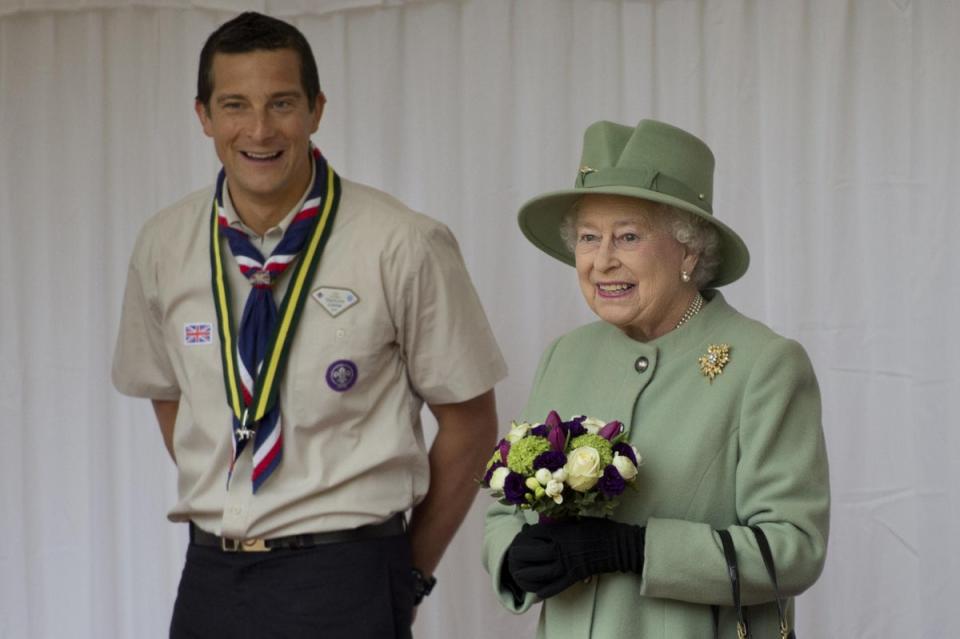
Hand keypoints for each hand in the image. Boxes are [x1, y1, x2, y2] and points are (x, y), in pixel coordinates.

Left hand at [506, 518, 644, 597]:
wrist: (619, 545)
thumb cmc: (600, 529)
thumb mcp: (578, 519)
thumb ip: (560, 522)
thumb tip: (546, 521)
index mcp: (562, 532)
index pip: (535, 534)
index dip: (524, 535)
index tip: (521, 535)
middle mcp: (561, 549)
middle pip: (533, 554)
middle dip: (519, 555)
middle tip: (512, 555)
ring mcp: (568, 565)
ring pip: (541, 573)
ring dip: (526, 574)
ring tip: (517, 573)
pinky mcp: (574, 577)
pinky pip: (556, 586)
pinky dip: (545, 590)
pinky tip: (536, 592)